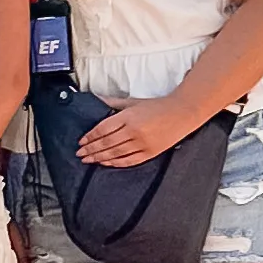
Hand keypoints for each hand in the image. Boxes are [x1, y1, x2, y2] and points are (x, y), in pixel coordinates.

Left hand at [73, 96, 194, 167]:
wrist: (182, 113)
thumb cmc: (158, 106)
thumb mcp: (133, 101)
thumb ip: (113, 102)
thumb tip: (96, 99)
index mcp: (128, 117)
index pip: (103, 129)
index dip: (90, 137)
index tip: (81, 142)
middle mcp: (134, 131)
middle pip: (106, 143)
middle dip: (91, 150)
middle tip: (80, 154)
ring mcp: (143, 143)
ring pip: (116, 153)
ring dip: (100, 158)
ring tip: (88, 160)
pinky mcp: (150, 152)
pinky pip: (129, 161)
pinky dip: (116, 163)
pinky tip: (106, 163)